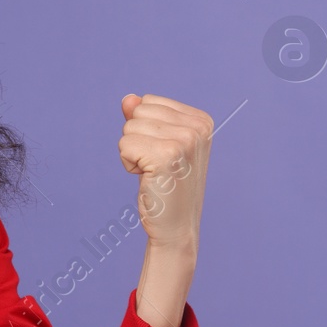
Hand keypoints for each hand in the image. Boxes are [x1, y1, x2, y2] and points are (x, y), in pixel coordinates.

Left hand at [118, 93, 210, 250]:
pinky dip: (128, 164)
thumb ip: (144, 119)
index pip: (149, 102)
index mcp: (201, 121)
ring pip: (129, 128)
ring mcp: (185, 141)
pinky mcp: (167, 156)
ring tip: (154, 173)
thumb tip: (128, 99)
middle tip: (157, 166)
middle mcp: (197, 128)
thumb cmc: (166, 187)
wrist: (175, 227)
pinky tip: (147, 179)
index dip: (146, 130)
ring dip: (133, 153)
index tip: (164, 155)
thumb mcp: (159, 145)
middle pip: (139, 112)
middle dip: (137, 139)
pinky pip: (125, 145)